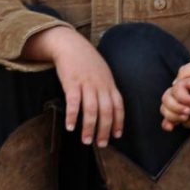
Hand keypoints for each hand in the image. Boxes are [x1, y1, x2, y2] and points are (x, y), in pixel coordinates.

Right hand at [24, 28, 123, 145]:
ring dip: (89, 127)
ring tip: (86, 141)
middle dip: (105, 130)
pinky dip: (72, 116)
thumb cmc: (87, 61)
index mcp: (109, 84)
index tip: (116, 135)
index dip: (119, 122)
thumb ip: (106, 89)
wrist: (70, 45)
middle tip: (101, 144)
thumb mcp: (102, 73)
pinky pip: (73, 102)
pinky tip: (70, 127)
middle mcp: (100, 85)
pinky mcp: (72, 82)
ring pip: (91, 109)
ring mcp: (87, 84)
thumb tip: (110, 108)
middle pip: (106, 111)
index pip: (118, 106)